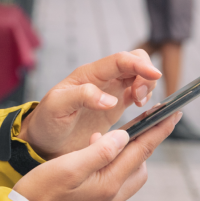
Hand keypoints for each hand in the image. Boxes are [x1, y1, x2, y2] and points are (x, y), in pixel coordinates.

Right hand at [13, 112, 180, 200]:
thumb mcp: (69, 166)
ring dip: (123, 159)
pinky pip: (112, 187)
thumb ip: (100, 150)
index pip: (142, 151)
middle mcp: (110, 199)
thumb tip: (125, 137)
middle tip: (130, 126)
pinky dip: (110, 170)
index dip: (159, 130)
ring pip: (127, 178)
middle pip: (139, 167)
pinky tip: (90, 161)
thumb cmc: (40, 193)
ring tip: (99, 142)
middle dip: (141, 146)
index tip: (174, 113)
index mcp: (108, 185)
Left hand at [19, 50, 159, 158]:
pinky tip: (142, 109)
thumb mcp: (57, 107)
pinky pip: (137, 94)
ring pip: (138, 76)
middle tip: (139, 98)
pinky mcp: (115, 106)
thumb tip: (110, 99)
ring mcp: (110, 91)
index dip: (139, 65)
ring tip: (139, 104)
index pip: (120, 60)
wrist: (44, 141)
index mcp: (89, 74)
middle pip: (134, 61)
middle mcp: (102, 79)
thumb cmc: (47, 122)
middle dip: (145, 74)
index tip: (155, 75)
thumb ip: (81, 96)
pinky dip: (146, 97)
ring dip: (146, 85)